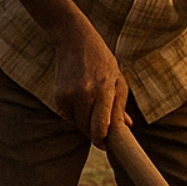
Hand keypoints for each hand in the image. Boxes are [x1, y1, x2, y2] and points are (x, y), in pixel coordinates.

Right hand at [53, 26, 129, 146]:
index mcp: (104, 89)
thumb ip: (120, 105)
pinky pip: (68, 116)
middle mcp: (85, 93)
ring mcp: (69, 95)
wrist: (74, 40)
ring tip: (91, 106)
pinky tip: (80, 99)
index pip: (102, 126)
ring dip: (85, 123)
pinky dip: (75, 114)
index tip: (107, 145)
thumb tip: (127, 128)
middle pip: (88, 129)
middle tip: (103, 131)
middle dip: (96, 133)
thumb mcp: (117, 79)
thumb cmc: (102, 61)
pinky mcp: (59, 95)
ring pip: (77, 124)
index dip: (104, 141)